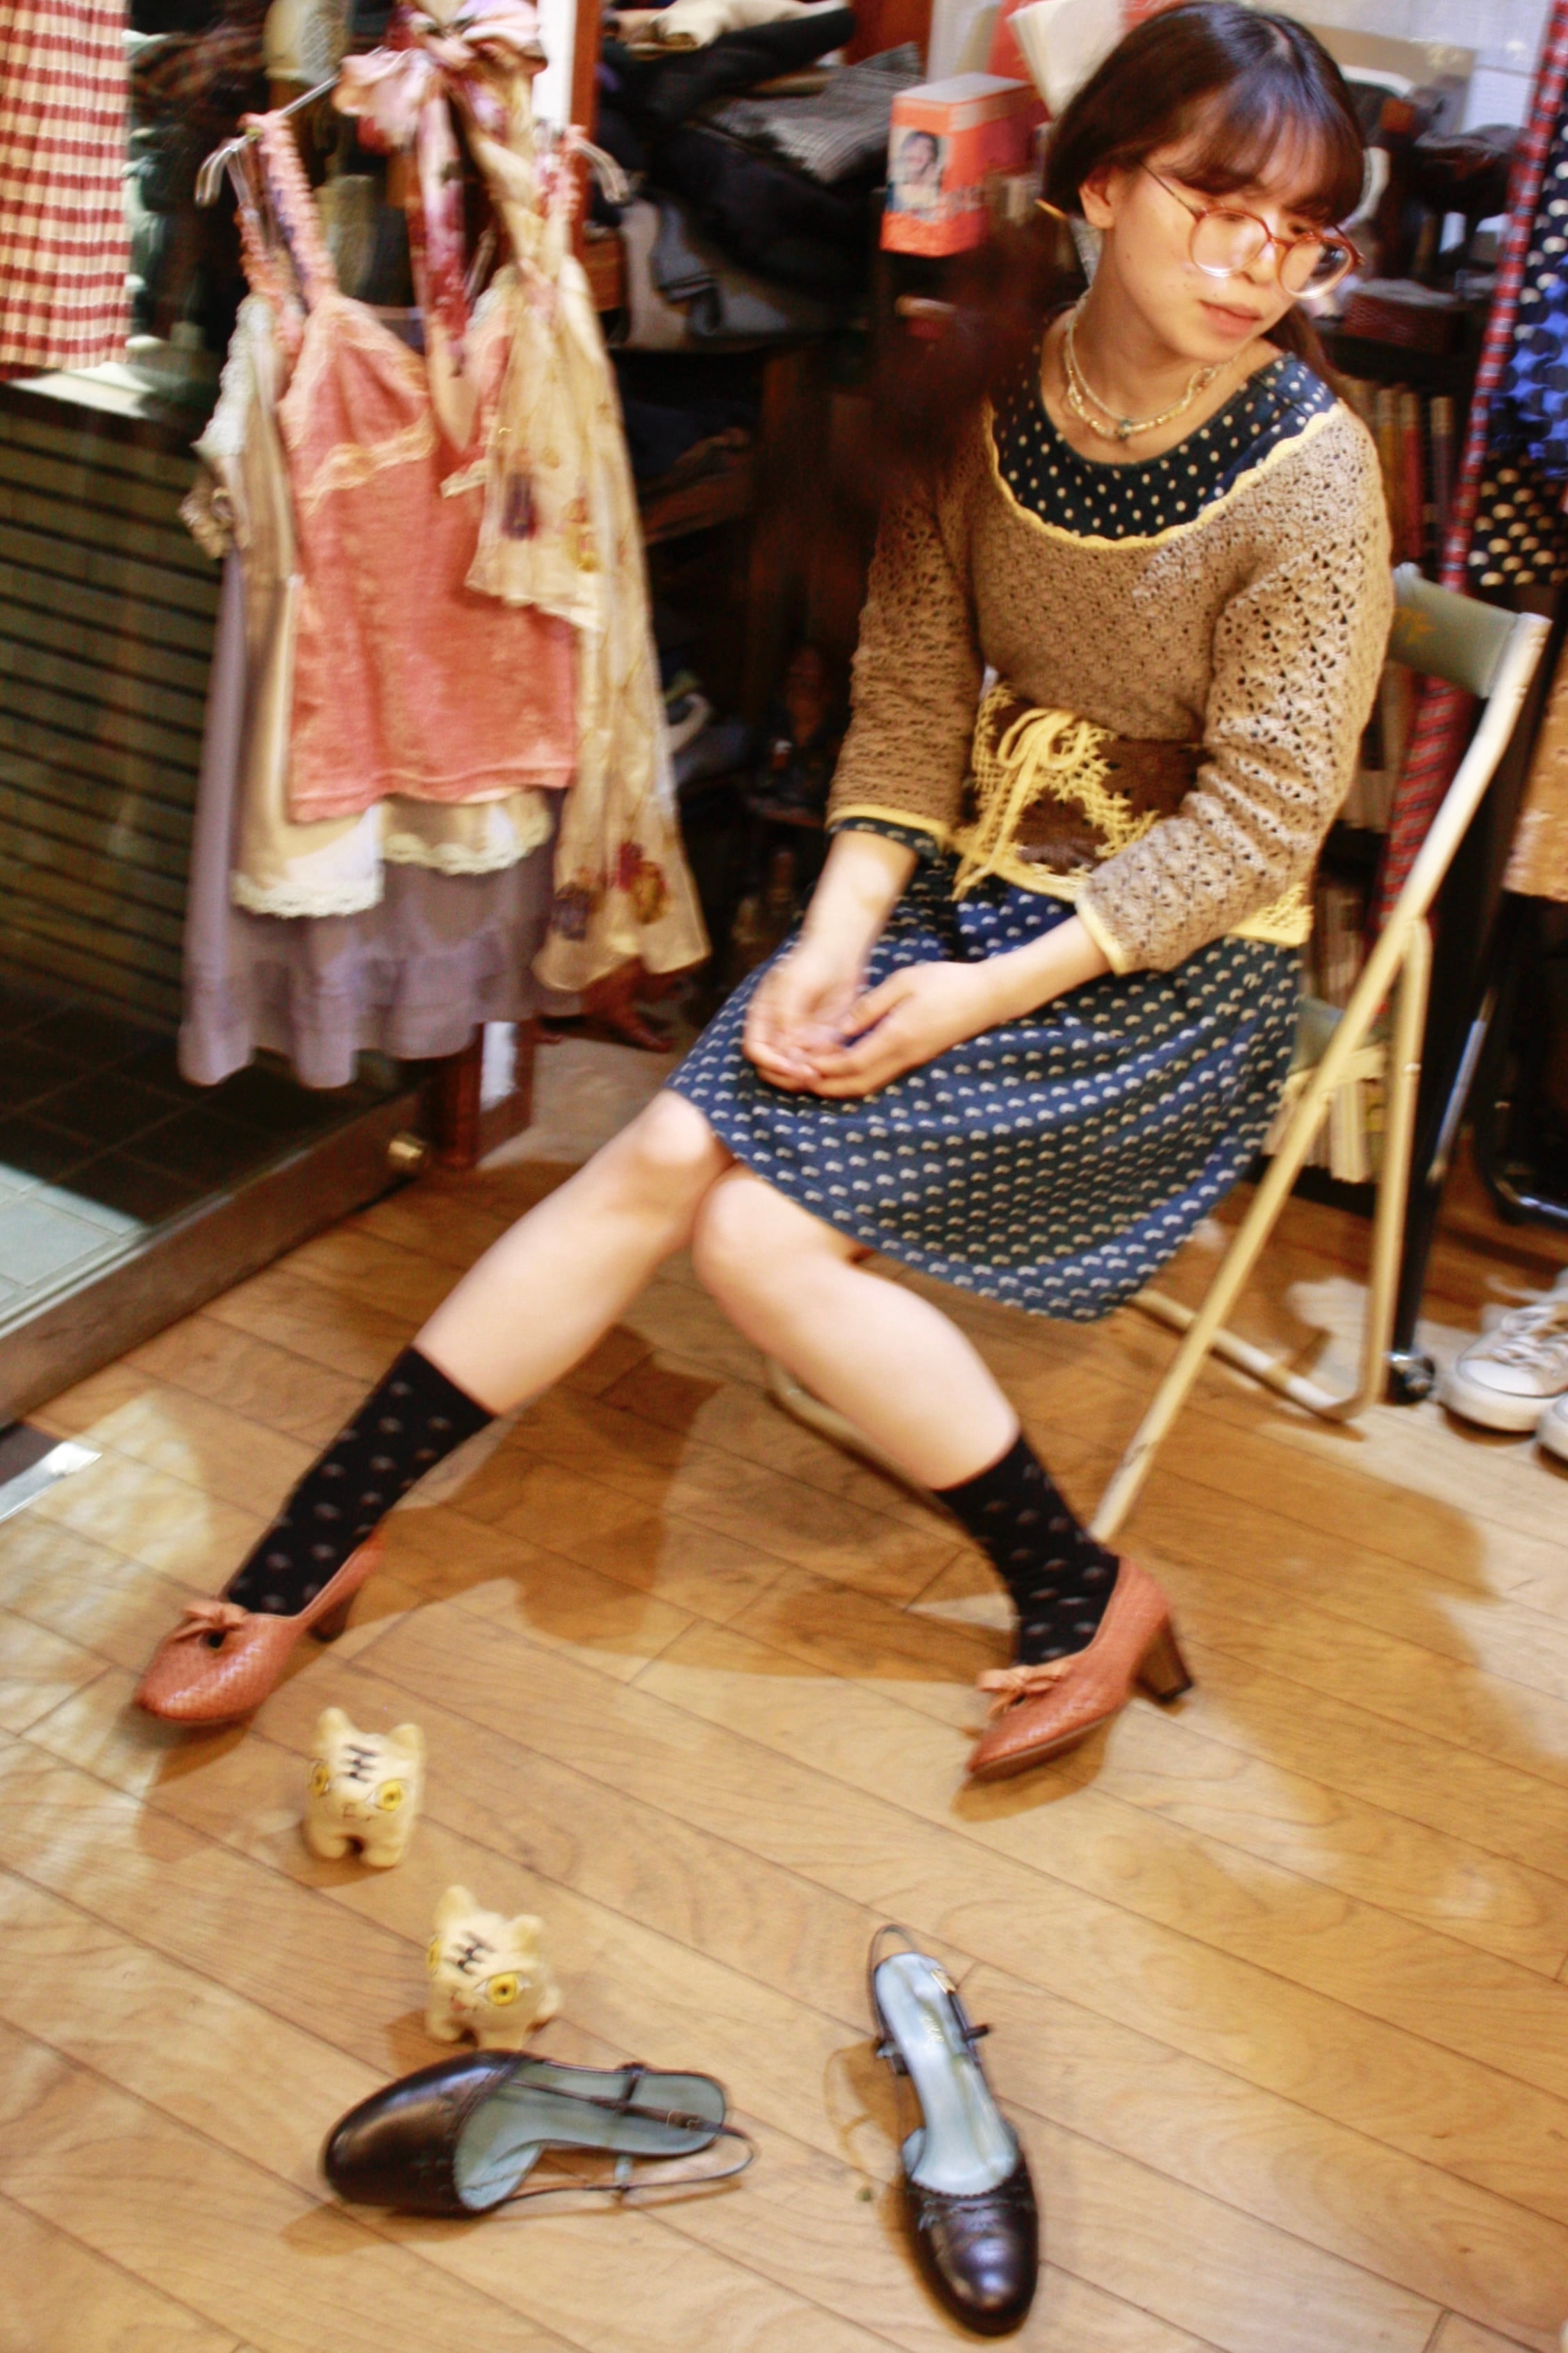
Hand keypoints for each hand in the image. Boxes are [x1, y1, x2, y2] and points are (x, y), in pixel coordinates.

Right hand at [742, 936, 866, 1089]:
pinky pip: (820, 1061)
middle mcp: (778, 1032)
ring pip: (797, 1070)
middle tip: (812, 1073)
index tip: (792, 1066)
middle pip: (773, 1068)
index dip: (771, 1063)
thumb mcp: (794, 985)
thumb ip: (787, 1017)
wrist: (840, 953)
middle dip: (790, 1075)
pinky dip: (828, 1064)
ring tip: (826, 1063)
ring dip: (810, 1073)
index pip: (756, 1051)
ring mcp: (800, 1038)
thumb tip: (784, 1051)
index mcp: (762, 1017)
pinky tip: (838, 1052)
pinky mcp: (821, 1040)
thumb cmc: (811, 962)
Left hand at [805, 960, 999, 1096]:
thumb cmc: (947, 981)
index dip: (823, 1067)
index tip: (800, 1062)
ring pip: (869, 1084)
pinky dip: (858, 1078)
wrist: (988, 996)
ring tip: (815, 1079)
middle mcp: (904, 1056)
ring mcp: (912, 1061)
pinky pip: (881, 1076)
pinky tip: (844, 1069)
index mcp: (897, 1036)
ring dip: (840, 1086)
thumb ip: (870, 1006)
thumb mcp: (904, 982)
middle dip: (826, 1086)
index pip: (851, 1062)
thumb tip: (840, 1028)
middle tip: (799, 1081)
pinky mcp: (917, 1058)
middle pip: (857, 1084)